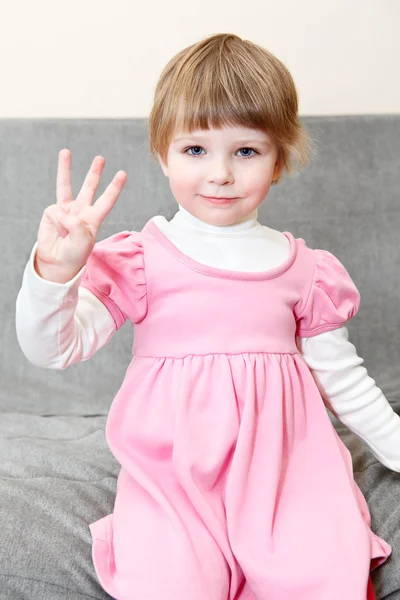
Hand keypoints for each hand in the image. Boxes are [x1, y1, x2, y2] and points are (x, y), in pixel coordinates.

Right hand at [35, 149, 126, 282]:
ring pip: (66, 186)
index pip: (107, 200)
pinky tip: (58, 231)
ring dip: (66, 169)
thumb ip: (77, 226)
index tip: (122, 173)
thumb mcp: (83, 243)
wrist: (57, 262)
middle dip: (94, 173)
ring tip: (65, 151)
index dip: (114, 188)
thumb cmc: (74, 255)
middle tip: (100, 158)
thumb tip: (64, 212)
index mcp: (94, 219)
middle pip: (89, 188)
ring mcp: (66, 210)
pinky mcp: (52, 212)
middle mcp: (81, 211)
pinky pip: (55, 213)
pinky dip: (57, 222)